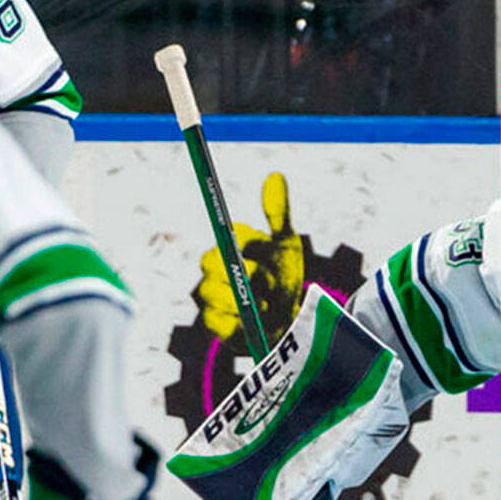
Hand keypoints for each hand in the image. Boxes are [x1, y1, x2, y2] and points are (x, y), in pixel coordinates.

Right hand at [196, 171, 305, 345]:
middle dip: (241, 273)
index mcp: (230, 245)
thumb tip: (276, 175)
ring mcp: (209, 295)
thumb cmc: (284, 280)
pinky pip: (218, 322)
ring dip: (245, 301)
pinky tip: (255, 323)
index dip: (243, 243)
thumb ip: (279, 215)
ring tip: (267, 305)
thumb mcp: (286, 246)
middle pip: (210, 262)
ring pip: (213, 293)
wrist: (290, 321)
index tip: (257, 252)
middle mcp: (214, 268)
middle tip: (267, 283)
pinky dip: (240, 323)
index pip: (226, 236)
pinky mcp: (213, 324)